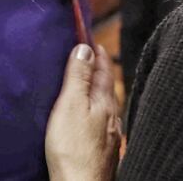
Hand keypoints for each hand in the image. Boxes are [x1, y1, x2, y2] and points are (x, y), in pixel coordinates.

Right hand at [45, 44, 119, 180]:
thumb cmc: (72, 147)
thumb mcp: (71, 104)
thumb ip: (78, 76)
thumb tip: (85, 48)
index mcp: (104, 102)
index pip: (103, 69)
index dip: (95, 51)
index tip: (86, 35)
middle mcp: (111, 116)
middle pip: (105, 85)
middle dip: (96, 68)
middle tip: (84, 52)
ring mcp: (108, 133)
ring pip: (103, 103)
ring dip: (93, 87)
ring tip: (81, 79)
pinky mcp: (100, 147)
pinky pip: (98, 119)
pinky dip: (91, 107)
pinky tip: (84, 114)